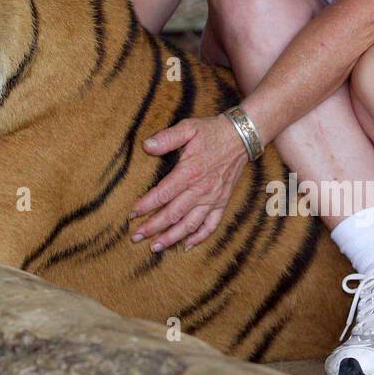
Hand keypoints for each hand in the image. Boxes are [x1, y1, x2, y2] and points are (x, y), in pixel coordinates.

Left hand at [129, 114, 247, 251]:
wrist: (241, 137)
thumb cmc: (212, 131)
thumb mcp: (188, 128)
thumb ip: (167, 138)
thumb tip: (146, 145)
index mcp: (189, 172)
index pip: (162, 194)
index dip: (145, 206)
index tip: (131, 214)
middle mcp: (201, 190)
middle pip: (173, 214)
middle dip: (153, 227)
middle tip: (135, 237)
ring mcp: (213, 199)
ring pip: (190, 225)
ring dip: (172, 237)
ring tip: (155, 247)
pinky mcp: (222, 202)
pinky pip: (212, 225)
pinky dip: (199, 238)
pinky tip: (186, 245)